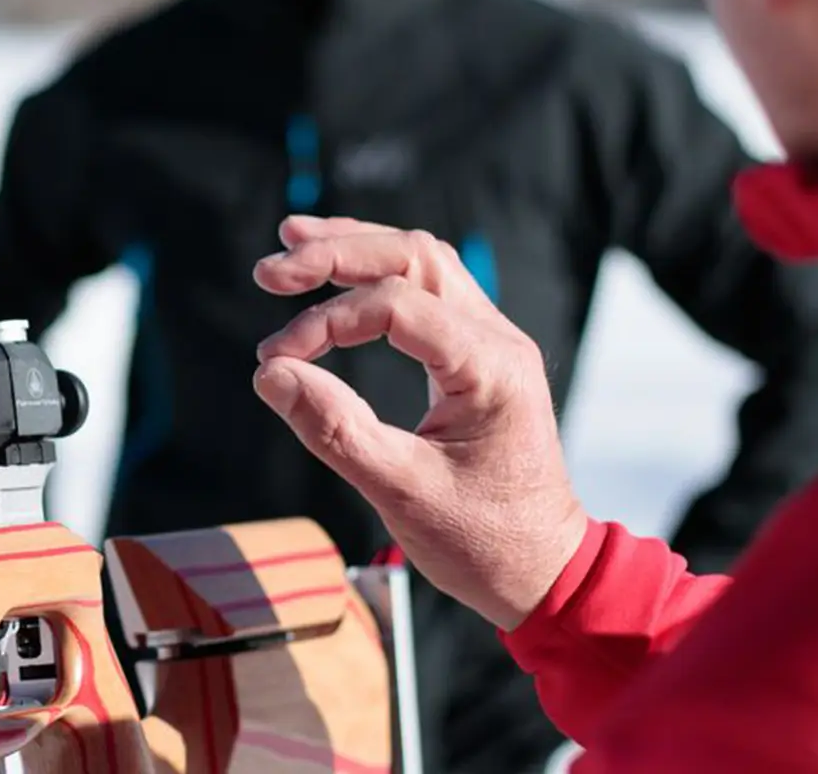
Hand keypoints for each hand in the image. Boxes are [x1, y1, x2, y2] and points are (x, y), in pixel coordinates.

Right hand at [251, 215, 589, 629]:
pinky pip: (428, 286)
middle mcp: (498, 340)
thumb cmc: (484, 544)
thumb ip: (334, 430)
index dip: (326, 321)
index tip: (276, 359)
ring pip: (422, 259)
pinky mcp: (477, 353)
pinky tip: (338, 273)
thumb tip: (270, 375)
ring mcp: (492, 342)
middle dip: (336, 254)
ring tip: (294, 242)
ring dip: (356, 248)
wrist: (547, 574)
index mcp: (490, 369)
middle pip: (411, 256)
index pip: (396, 305)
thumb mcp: (402, 494)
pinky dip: (378, 271)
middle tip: (270, 271)